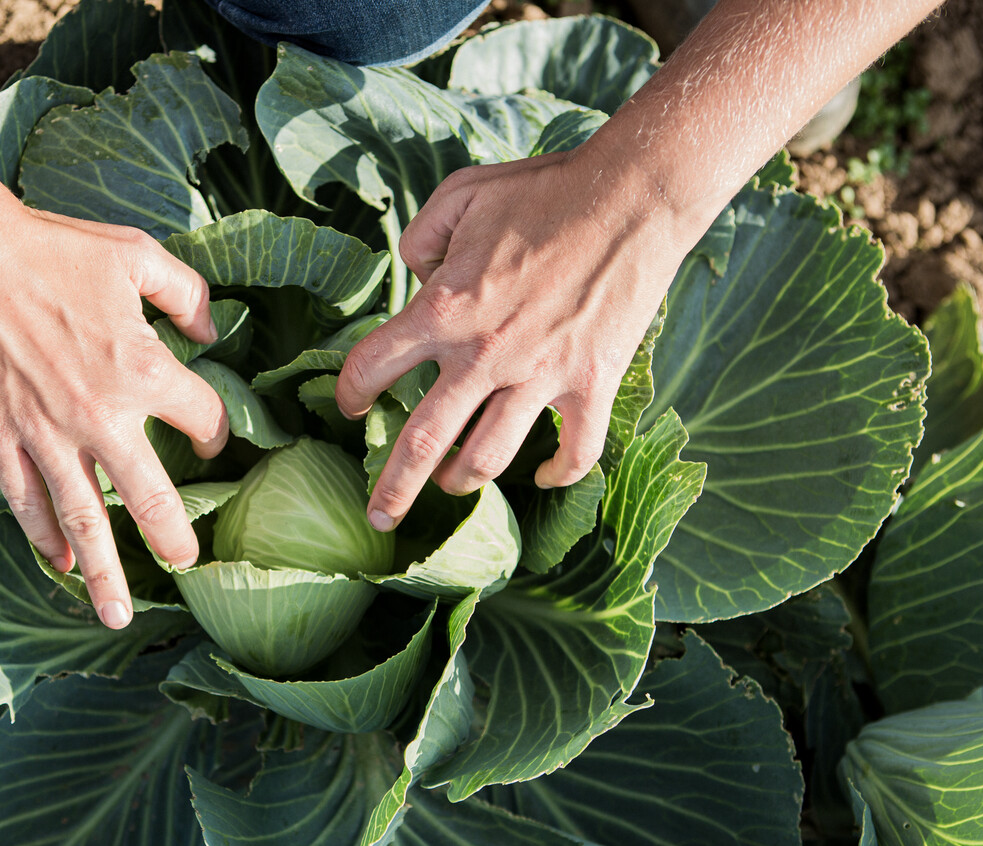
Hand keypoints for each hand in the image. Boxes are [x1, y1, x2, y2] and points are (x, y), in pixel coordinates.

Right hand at [0, 191, 227, 628]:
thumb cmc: (53, 248)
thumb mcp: (136, 255)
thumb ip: (186, 293)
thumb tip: (209, 332)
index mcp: (142, 369)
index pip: (202, 420)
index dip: (215, 433)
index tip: (209, 442)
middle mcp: (100, 415)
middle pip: (149, 497)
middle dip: (172, 538)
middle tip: (187, 565)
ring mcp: (46, 434)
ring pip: (83, 520)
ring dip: (103, 573)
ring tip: (118, 615)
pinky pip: (26, 503)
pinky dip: (44, 538)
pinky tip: (60, 565)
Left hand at [335, 144, 694, 529]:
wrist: (633, 196)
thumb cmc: (545, 190)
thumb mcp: (461, 194)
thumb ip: (420, 237)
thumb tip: (411, 274)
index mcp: (445, 308)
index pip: (372, 366)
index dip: (349, 392)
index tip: (349, 407)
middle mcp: (485, 352)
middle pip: (422, 440)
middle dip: (393, 488)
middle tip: (379, 517)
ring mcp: (540, 376)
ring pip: (489, 457)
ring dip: (463, 482)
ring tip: (451, 485)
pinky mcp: (591, 385)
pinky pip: (575, 453)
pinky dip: (557, 474)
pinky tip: (542, 476)